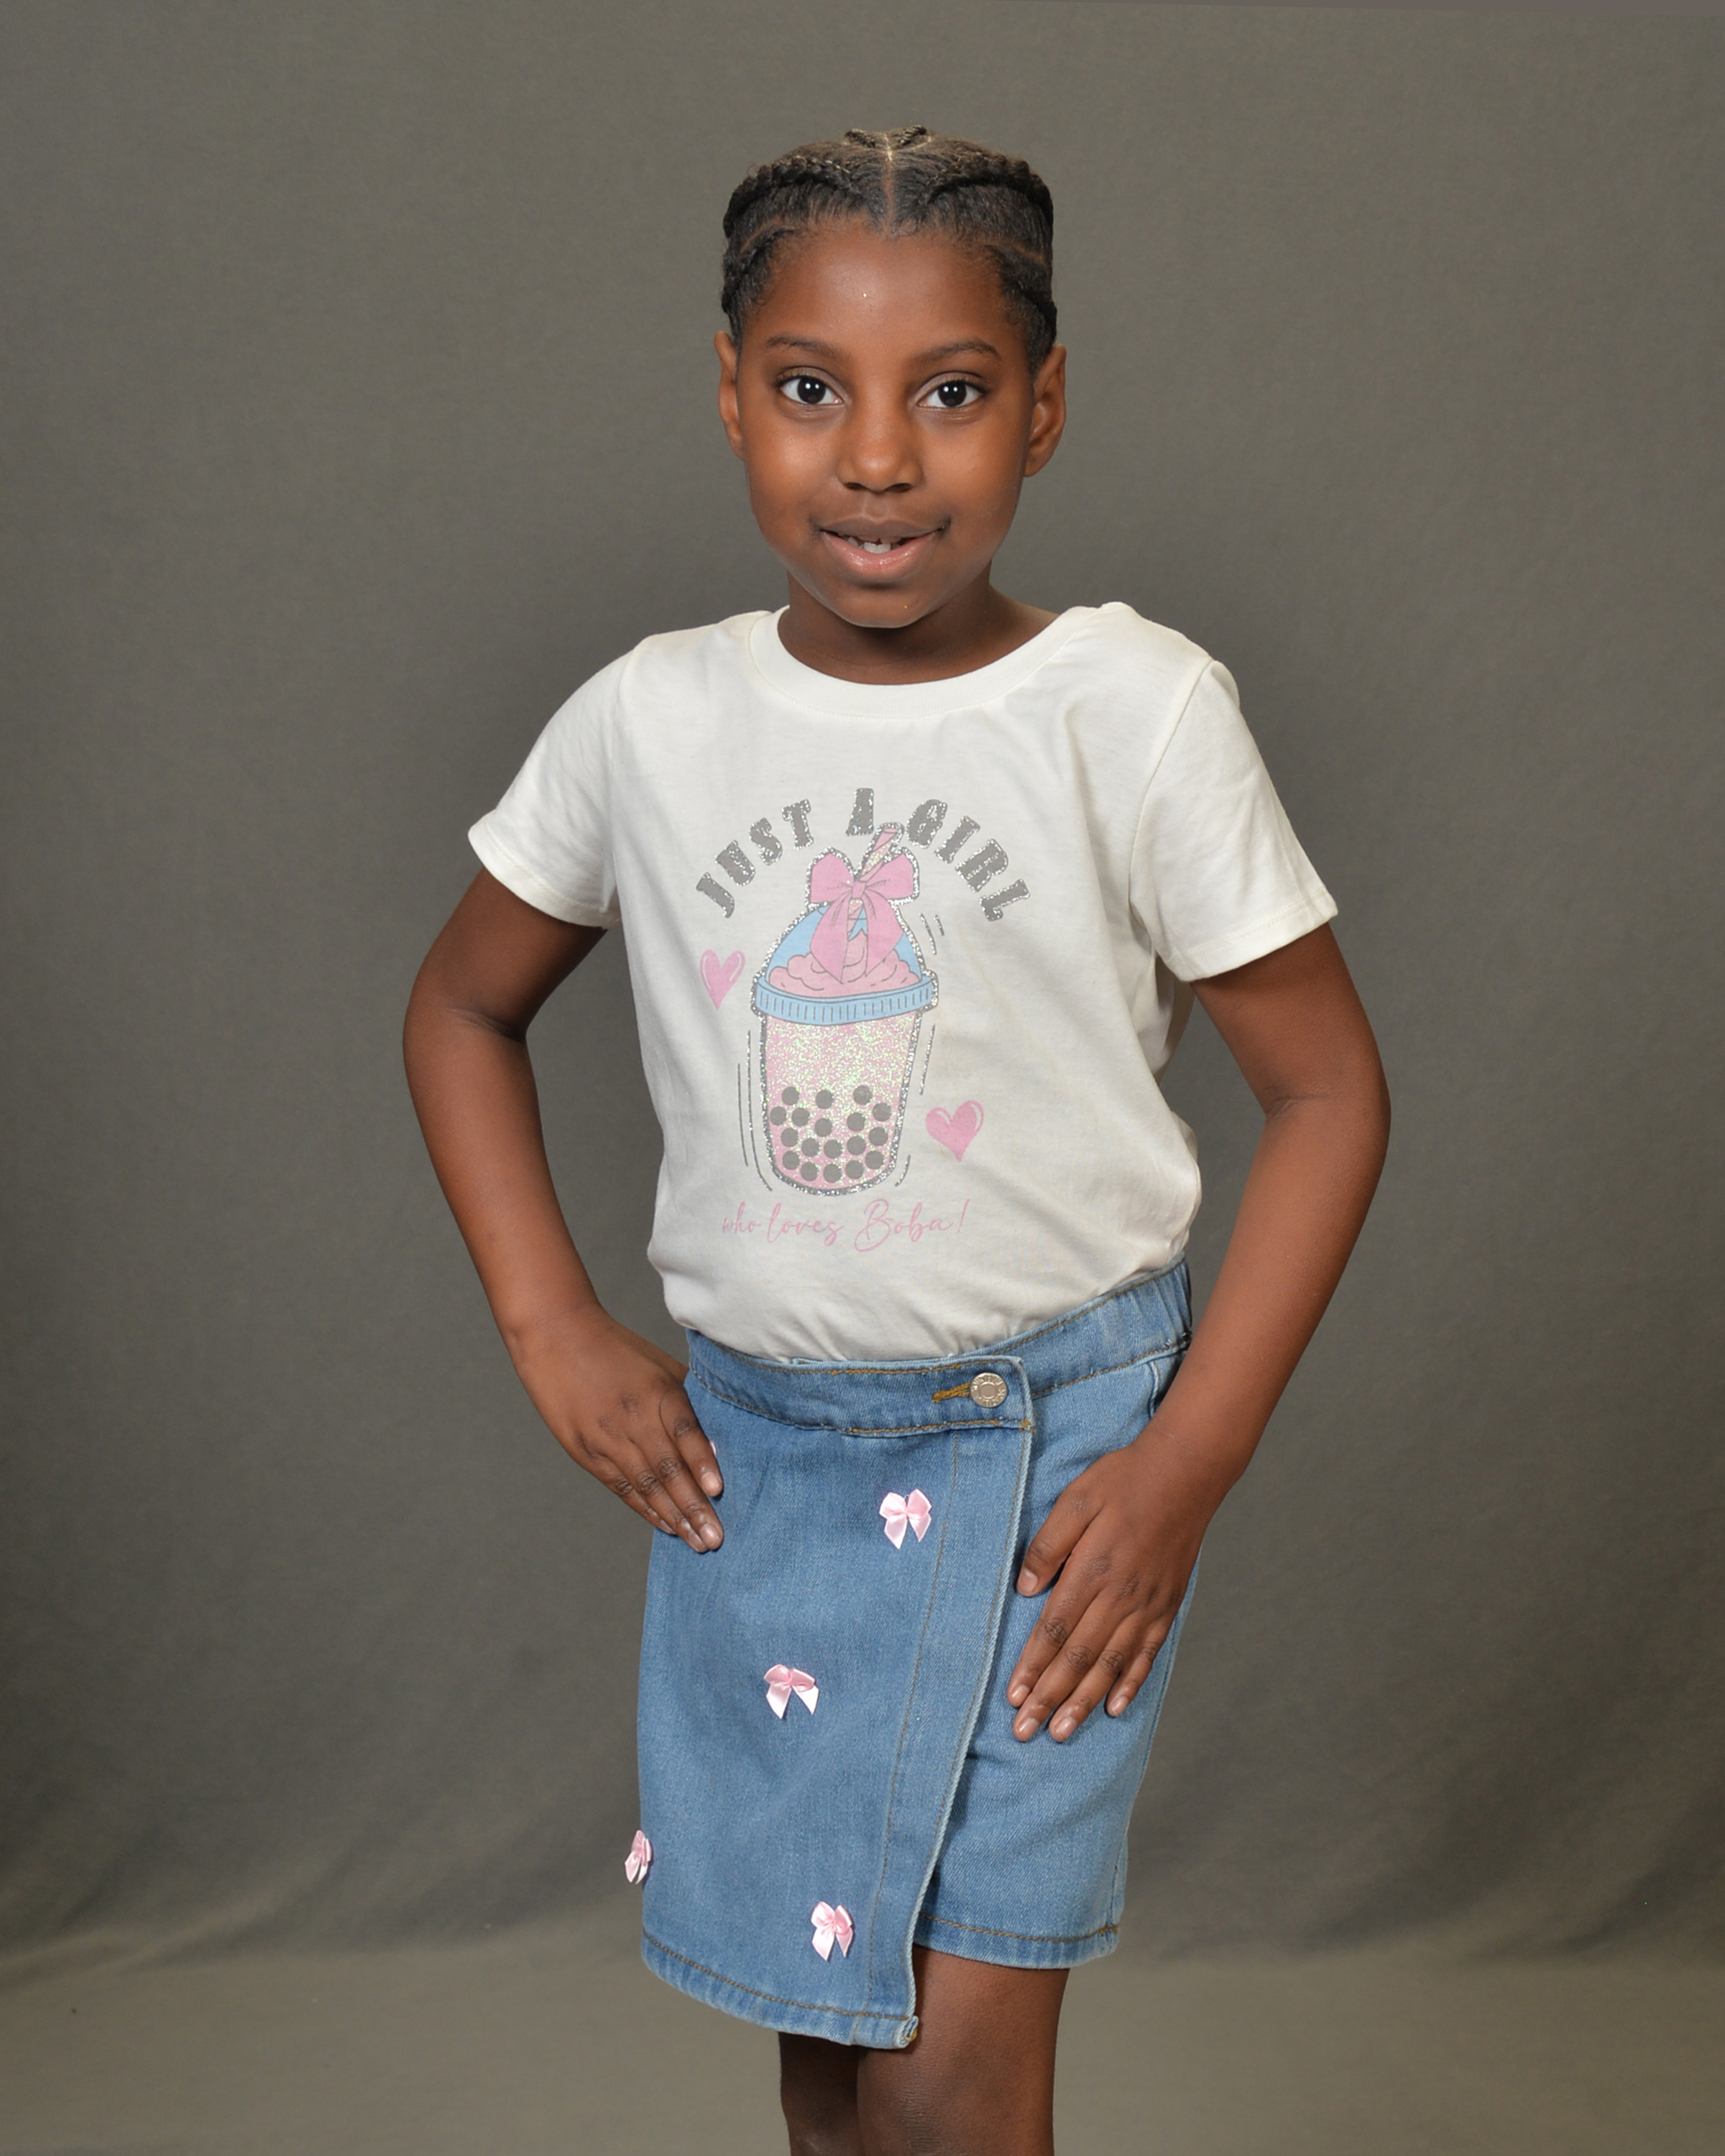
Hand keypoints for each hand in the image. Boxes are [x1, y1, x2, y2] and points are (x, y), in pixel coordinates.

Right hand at [511, 1305, 723, 1552]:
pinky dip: (644, 1508)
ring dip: (673, 1516)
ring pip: (646, 1484)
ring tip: (696, 1542)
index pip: (684, 1432)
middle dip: (693, 1507)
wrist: (555, 1336)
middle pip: (667, 1468)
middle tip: (715, 1539)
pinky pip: (621, 1486)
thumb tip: (716, 1441)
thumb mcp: (659, 1364)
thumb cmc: (616, 1349)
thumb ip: (688, 1400)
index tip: (718, 1490)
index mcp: (657, 1391)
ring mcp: (606, 1438)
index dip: (701, 1462)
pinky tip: (665, 1525)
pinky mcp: (585, 1451)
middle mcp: (633, 1418)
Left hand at [1005, 1431, 1214, 1741]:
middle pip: (1080, 1658)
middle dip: (1050, 1698)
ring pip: (1111, 1665)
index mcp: (1093, 1569)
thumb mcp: (1076, 1498)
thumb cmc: (1125, 1479)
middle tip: (1024, 1732)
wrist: (1188, 1472)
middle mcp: (1122, 1595)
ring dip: (1084, 1701)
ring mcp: (1148, 1604)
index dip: (1033, 1667)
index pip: (1055, 1630)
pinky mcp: (1168, 1605)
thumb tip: (1025, 1589)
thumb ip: (1048, 1545)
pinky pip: (1147, 1654)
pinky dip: (1130, 1684)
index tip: (1013, 1698)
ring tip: (1062, 1732)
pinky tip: (1114, 1707)